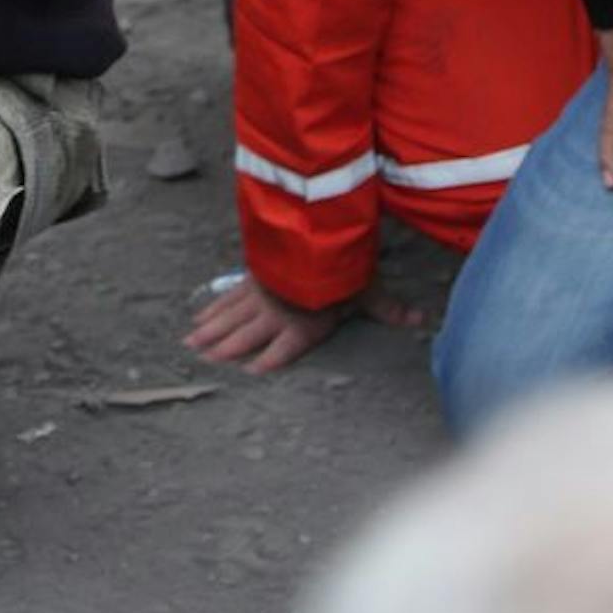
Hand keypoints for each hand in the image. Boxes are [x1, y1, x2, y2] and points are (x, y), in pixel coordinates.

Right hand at [183, 276, 426, 372]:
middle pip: (246, 337)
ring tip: (191, 343)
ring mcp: (258, 293)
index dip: (268, 362)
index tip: (249, 374)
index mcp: (302, 326)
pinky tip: (199, 312)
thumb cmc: (342, 268)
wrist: (309, 238)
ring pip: (229, 317)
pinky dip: (212, 304)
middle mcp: (276, 314)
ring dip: (211, 331)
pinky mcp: (250, 273)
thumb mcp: (368, 290)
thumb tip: (422, 319)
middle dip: (225, 350)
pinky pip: (226, 294)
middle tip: (201, 361)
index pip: (282, 351)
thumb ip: (389, 308)